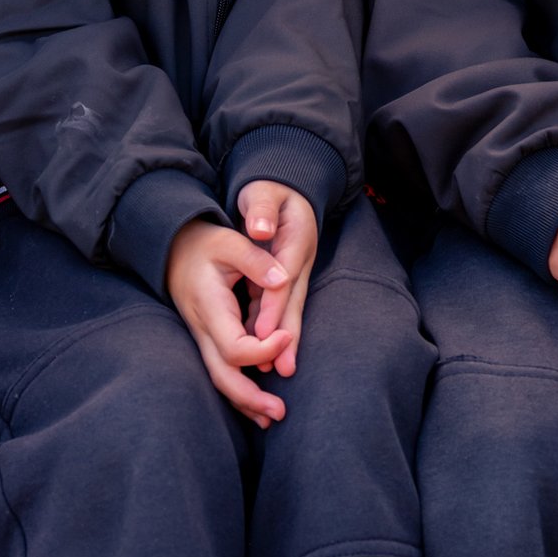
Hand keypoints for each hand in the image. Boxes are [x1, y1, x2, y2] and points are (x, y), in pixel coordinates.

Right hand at [164, 219, 293, 427]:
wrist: (175, 248)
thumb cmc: (205, 244)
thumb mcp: (229, 241)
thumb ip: (256, 259)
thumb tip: (283, 279)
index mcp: (210, 308)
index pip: (235, 347)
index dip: (264, 349)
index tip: (287, 335)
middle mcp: (203, 330)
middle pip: (222, 377)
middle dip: (250, 398)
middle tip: (281, 411)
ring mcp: (202, 338)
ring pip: (220, 380)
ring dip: (245, 402)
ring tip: (272, 417)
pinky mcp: (208, 340)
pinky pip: (221, 372)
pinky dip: (239, 391)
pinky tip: (258, 405)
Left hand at [236, 180, 318, 377]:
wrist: (287, 185)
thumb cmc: (270, 189)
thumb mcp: (265, 191)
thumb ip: (262, 207)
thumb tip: (258, 228)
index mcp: (295, 240)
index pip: (283, 279)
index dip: (274, 305)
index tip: (265, 332)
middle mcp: (299, 261)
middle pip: (293, 302)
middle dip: (287, 336)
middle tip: (283, 368)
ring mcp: (294, 271)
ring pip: (289, 309)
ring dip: (283, 339)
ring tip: (278, 370)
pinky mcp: (285, 278)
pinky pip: (279, 306)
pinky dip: (272, 328)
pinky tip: (264, 351)